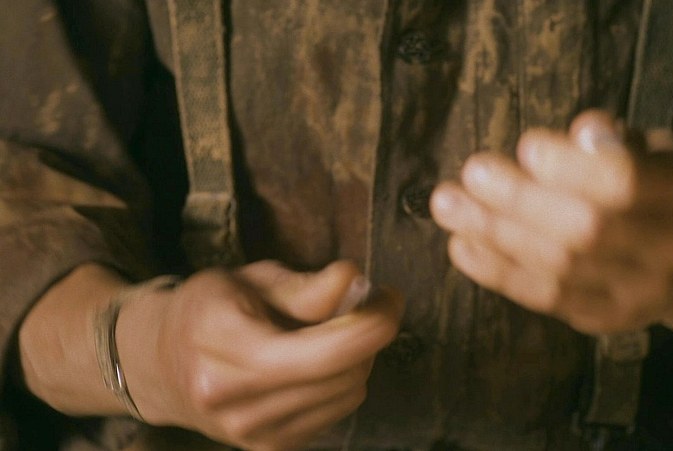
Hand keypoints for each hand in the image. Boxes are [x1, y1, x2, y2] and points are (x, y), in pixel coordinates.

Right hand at [118, 260, 402, 450]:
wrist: (160, 365)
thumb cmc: (209, 309)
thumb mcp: (249, 279)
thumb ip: (302, 286)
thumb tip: (355, 280)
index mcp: (221, 346)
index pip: (321, 352)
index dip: (372, 325)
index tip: (389, 295)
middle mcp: (232, 401)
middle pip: (342, 375)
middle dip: (370, 334)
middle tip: (368, 302)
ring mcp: (250, 435)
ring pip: (347, 395)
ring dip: (359, 359)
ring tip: (336, 330)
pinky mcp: (269, 449)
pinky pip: (336, 411)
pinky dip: (343, 381)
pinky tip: (320, 361)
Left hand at [430, 110, 672, 333]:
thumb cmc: (651, 186)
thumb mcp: (648, 147)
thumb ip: (613, 138)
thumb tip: (582, 134)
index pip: (626, 182)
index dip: (571, 166)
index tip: (525, 145)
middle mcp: (671, 249)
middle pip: (586, 229)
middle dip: (519, 200)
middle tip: (471, 173)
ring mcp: (640, 293)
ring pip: (559, 267)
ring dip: (494, 233)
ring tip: (448, 205)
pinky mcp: (606, 319)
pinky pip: (545, 297)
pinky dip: (497, 270)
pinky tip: (461, 244)